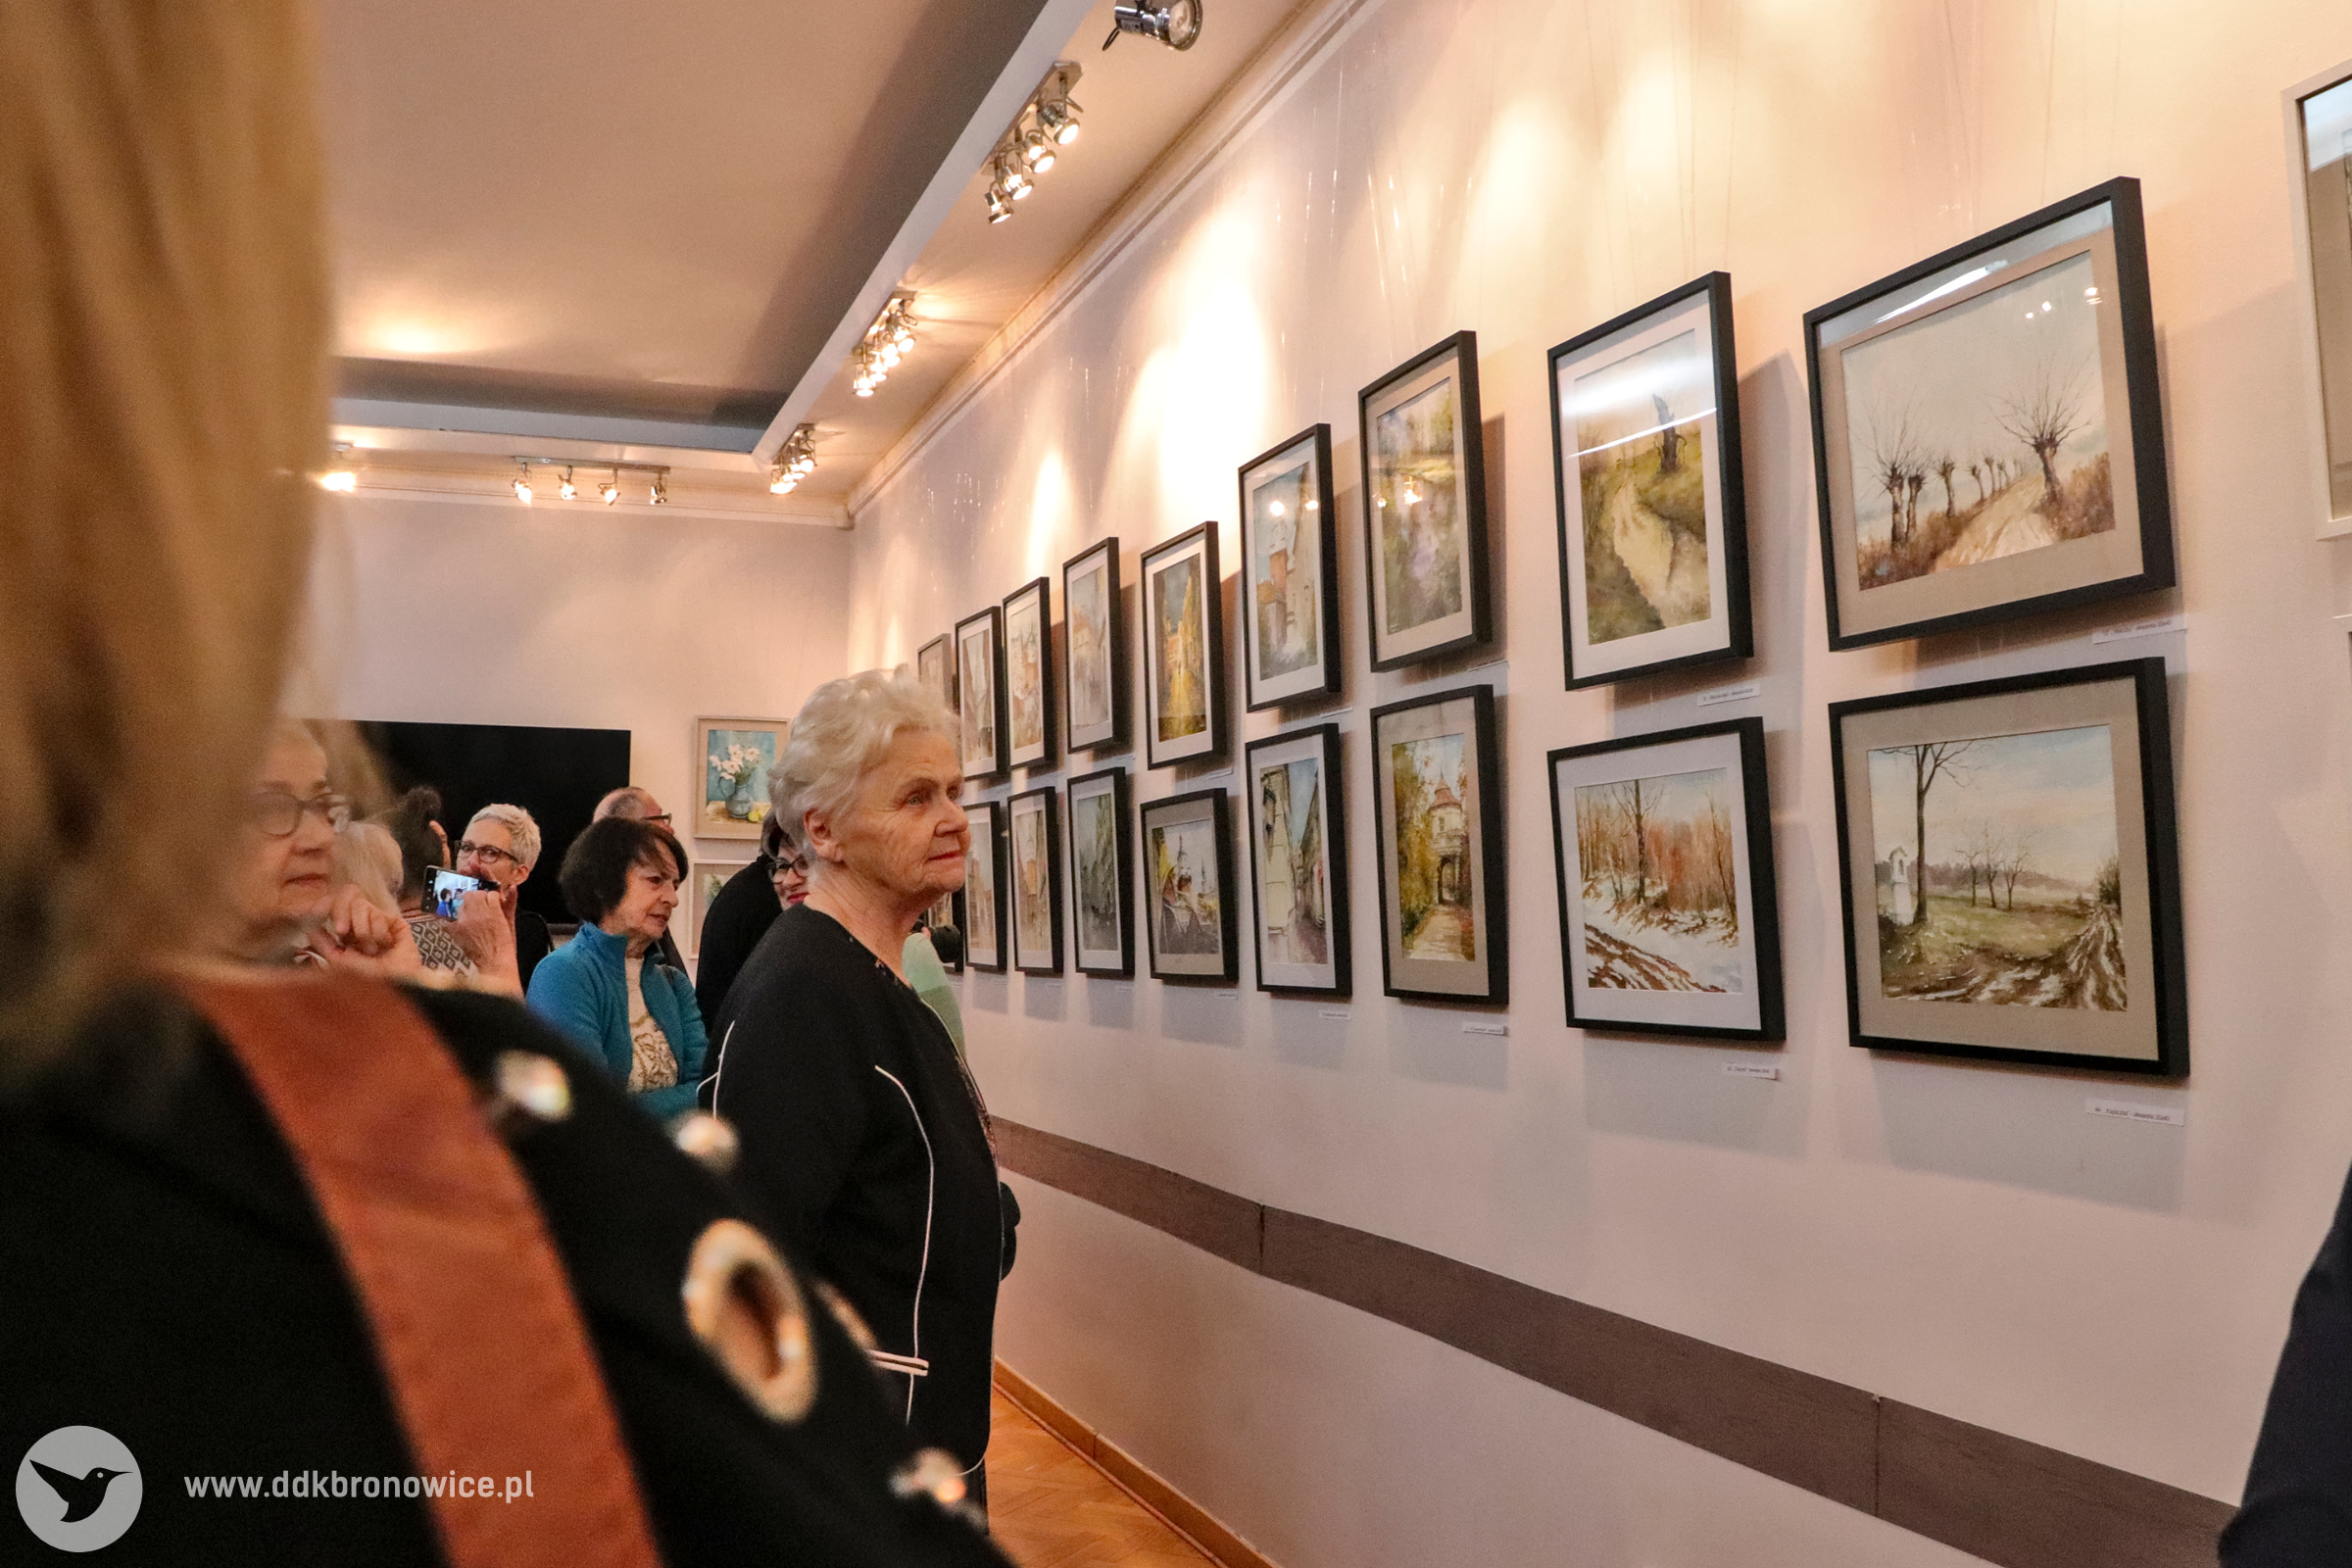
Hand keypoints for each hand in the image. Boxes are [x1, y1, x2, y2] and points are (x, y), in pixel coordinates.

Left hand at [307, 885, 423, 978]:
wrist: (395, 982)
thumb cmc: (367, 978)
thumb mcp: (337, 961)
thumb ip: (323, 941)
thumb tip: (309, 923)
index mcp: (344, 932)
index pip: (332, 905)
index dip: (324, 904)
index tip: (315, 910)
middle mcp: (361, 923)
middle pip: (346, 896)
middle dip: (340, 912)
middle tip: (342, 931)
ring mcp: (378, 920)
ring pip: (361, 904)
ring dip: (363, 930)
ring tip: (371, 949)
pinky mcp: (394, 921)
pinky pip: (379, 914)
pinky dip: (379, 932)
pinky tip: (386, 945)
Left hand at [450, 890, 522, 996]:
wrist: (494, 964)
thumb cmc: (503, 946)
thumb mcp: (510, 923)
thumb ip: (510, 903)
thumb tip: (512, 888)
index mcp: (493, 910)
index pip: (489, 893)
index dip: (490, 897)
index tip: (491, 902)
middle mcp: (477, 913)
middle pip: (472, 895)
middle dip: (476, 900)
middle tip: (481, 909)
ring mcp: (464, 921)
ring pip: (461, 903)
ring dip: (465, 908)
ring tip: (472, 919)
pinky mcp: (455, 930)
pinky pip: (449, 916)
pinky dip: (452, 918)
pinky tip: (460, 924)